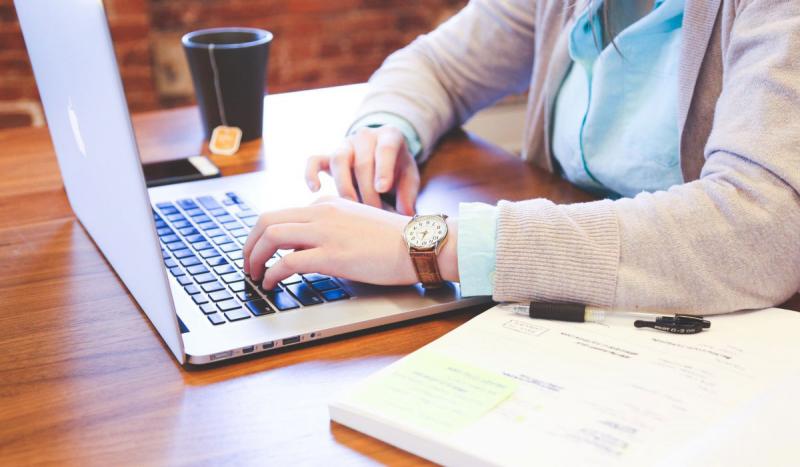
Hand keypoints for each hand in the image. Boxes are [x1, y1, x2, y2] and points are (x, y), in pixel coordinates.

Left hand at [243, 197, 458, 289]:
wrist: (419, 244)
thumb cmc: (395, 240)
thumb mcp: (357, 224)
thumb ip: (334, 228)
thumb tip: (311, 247)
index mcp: (328, 205)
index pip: (283, 215)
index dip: (264, 236)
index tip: (260, 252)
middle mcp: (322, 213)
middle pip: (267, 220)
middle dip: (249, 244)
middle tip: (247, 263)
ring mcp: (326, 233)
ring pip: (271, 236)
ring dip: (254, 257)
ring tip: (254, 275)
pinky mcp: (332, 255)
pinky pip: (287, 262)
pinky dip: (272, 274)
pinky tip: (271, 284)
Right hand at [305, 126, 419, 214]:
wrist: (382, 156)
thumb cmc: (397, 169)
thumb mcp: (409, 178)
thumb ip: (408, 195)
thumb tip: (406, 215)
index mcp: (390, 136)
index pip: (385, 149)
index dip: (383, 169)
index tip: (382, 188)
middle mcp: (365, 136)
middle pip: (362, 162)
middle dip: (367, 191)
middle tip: (374, 213)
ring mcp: (345, 145)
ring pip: (339, 160)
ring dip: (345, 187)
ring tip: (352, 208)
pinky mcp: (328, 156)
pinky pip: (314, 160)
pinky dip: (311, 173)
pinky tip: (315, 190)